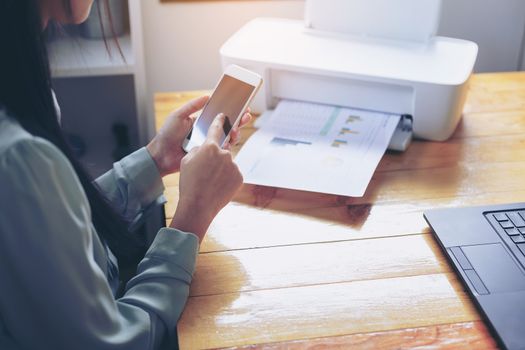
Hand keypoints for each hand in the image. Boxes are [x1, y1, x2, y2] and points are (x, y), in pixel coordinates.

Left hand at [147, 96, 251, 176]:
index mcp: (202, 121)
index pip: (220, 114)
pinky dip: (228, 145)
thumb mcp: (178, 115)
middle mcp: (208, 132)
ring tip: (235, 130)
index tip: (242, 104)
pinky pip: (222, 150)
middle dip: (239, 120)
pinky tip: (229, 141)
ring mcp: (209, 143)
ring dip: (235, 132)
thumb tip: (207, 95)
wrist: (161, 155)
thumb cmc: (167, 135)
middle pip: (228, 125)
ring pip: (228, 137)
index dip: (232, 109)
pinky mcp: (209, 155)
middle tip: (245, 116)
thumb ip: (193, 106)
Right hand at [169, 114, 243, 241]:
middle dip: (215, 158)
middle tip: (206, 172)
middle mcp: (225, 153)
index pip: (216, 129)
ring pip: (227, 164)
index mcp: (210, 146)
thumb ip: (197, 149)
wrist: (198, 205)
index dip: (218, 121)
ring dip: (221, 170)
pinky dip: (227, 178)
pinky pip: (233, 174)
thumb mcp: (186, 161)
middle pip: (221, 151)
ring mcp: (234, 165)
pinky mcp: (239, 176)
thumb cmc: (189, 183)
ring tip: (210, 182)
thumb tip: (204, 148)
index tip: (223, 116)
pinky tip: (218, 187)